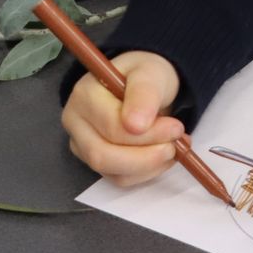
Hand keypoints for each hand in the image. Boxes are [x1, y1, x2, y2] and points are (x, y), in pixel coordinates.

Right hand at [60, 51, 185, 186]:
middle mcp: (76, 122)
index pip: (111, 127)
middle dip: (146, 156)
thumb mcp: (151, 73)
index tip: (177, 128)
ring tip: (172, 148)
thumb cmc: (145, 76)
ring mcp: (82, 145)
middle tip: (175, 145)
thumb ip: (144, 93)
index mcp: (84, 94)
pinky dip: (146, 173)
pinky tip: (161, 156)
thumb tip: (135, 125)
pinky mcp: (95, 163)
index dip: (147, 134)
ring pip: (113, 172)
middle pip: (103, 155)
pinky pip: (120, 179)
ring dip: (149, 166)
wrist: (146, 87)